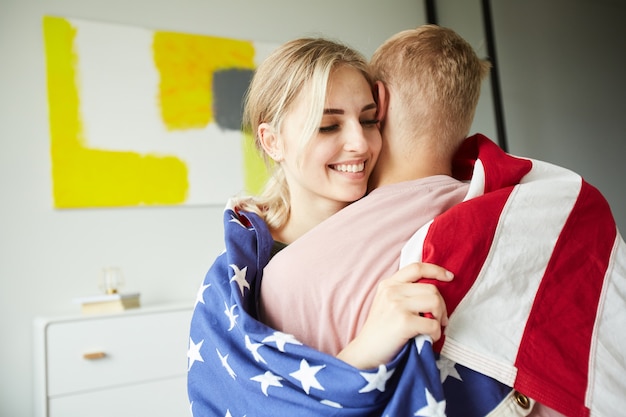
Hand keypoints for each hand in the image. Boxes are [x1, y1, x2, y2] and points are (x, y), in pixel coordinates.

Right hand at [337, 262, 452, 368]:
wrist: (366, 352)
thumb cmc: (381, 331)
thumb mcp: (387, 303)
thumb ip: (405, 293)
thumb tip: (435, 293)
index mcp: (389, 284)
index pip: (417, 267)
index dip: (436, 270)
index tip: (449, 277)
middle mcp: (392, 290)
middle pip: (431, 289)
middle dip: (441, 306)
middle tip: (439, 320)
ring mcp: (396, 305)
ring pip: (435, 302)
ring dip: (439, 318)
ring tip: (432, 328)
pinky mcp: (403, 322)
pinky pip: (433, 324)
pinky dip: (436, 334)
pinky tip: (428, 339)